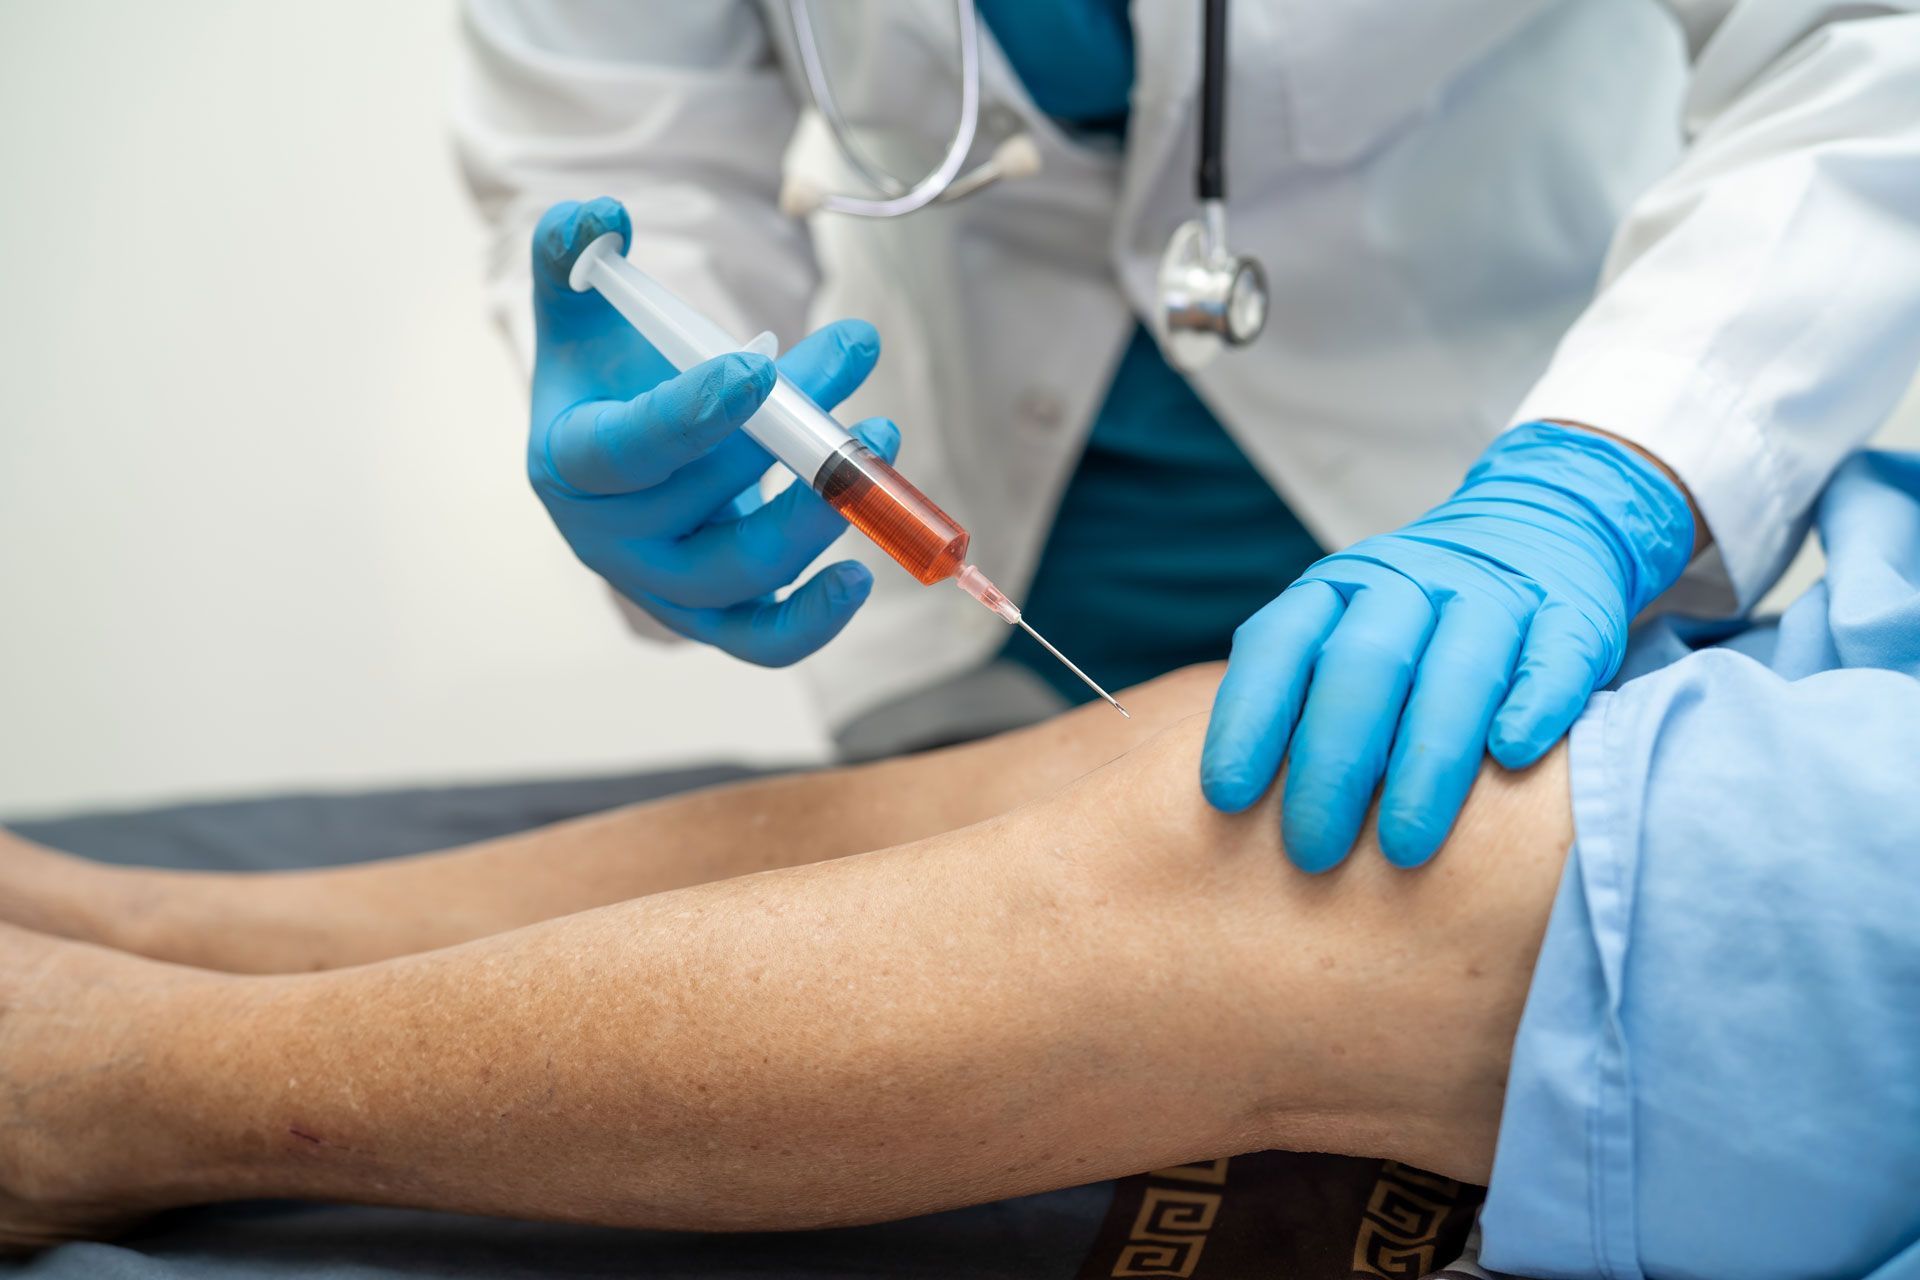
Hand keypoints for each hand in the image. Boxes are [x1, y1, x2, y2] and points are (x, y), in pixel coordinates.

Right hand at [528, 197, 897, 665]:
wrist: (617, 457)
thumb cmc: (607, 376)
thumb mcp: (581, 309)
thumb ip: (572, 254)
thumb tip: (601, 213)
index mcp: (569, 460)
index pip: (626, 450)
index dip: (690, 415)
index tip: (758, 369)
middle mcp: (608, 538)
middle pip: (702, 503)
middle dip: (788, 436)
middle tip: (856, 361)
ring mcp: (663, 585)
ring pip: (740, 574)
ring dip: (818, 514)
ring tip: (880, 440)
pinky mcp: (713, 617)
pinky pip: (761, 640)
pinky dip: (812, 621)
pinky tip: (862, 574)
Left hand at [1201, 422, 1694, 870]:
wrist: (1540, 527)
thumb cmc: (1414, 623)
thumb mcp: (1342, 634)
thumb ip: (1299, 699)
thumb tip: (1238, 812)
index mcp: (1336, 589)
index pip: (1278, 645)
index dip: (1248, 718)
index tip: (1226, 798)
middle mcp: (1409, 583)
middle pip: (1363, 666)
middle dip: (1333, 763)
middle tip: (1311, 850)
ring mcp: (1493, 594)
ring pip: (1457, 669)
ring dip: (1426, 758)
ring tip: (1401, 846)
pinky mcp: (1573, 614)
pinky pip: (1552, 657)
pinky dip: (1533, 705)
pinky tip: (1512, 757)